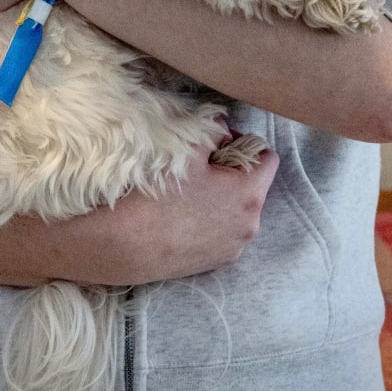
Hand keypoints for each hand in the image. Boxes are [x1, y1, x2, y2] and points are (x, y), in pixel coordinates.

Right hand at [42, 137, 278, 285]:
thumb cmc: (157, 194)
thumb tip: (222, 126)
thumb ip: (212, 130)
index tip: (217, 143)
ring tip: (189, 191)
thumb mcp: (186, 150)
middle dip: (233, 170)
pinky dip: (212, 219)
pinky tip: (182, 215)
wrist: (122, 246)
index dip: (245, 143)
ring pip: (238, 209)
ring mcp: (233, 248)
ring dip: (222, 196)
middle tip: (200, 165)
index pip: (268, 158)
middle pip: (254, 185)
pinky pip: (224, 231)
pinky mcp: (215, 263)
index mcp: (249, 194)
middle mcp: (250, 225)